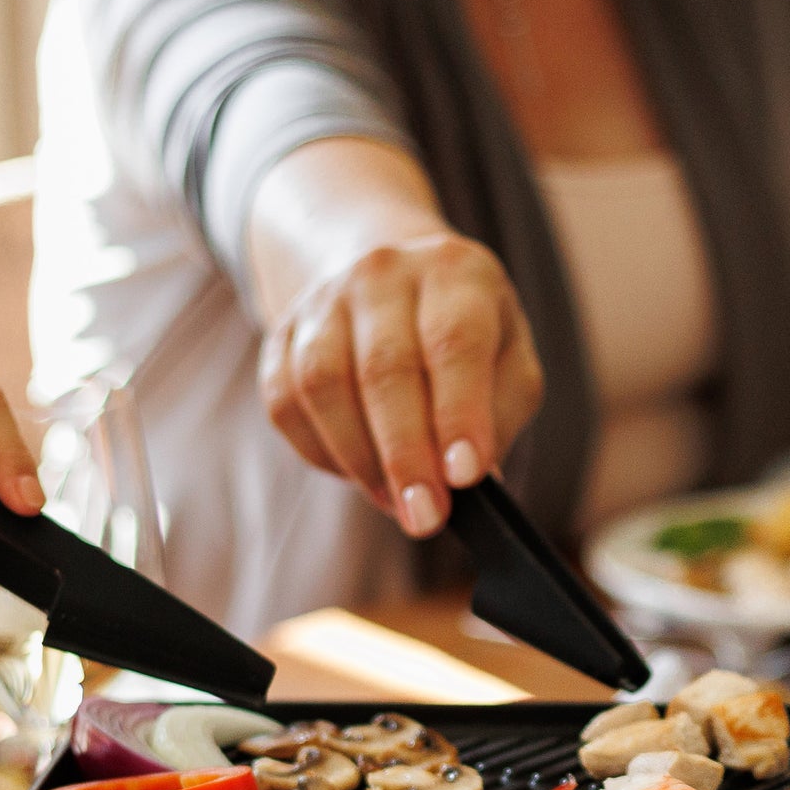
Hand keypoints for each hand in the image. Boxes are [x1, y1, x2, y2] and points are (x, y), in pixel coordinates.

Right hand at [258, 234, 543, 536]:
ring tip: (393, 500)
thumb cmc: (463, 337)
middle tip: (425, 517)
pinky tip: (357, 472)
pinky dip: (321, 452)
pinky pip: (286, 403)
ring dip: (359, 458)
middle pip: (385, 368)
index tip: (464, 477)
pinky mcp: (282, 335)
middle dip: (405, 455)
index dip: (458, 414)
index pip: (454, 341)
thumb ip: (499, 417)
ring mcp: (324, 300)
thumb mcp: (508, 361)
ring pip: (324, 384)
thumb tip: (473, 482)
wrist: (390, 281)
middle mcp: (384, 273)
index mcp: (455, 272)